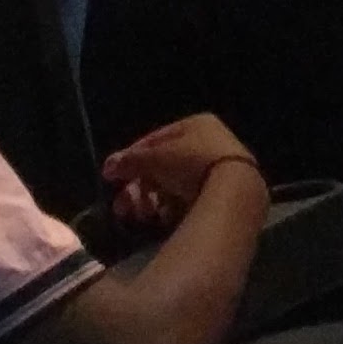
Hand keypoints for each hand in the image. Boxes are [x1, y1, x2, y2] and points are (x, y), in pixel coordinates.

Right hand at [101, 113, 258, 231]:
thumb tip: (108, 166)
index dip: (131, 157)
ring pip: (173, 185)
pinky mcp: (221, 193)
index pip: (154, 139)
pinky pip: (188, 199)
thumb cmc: (191, 164)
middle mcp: (208, 142)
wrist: (234, 191)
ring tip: (141, 215)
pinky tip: (162, 218)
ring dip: (151, 201)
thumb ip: (130, 161)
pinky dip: (172, 208)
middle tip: (121, 207)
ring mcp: (216, 168)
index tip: (112, 177)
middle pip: (162, 166)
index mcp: (196, 125)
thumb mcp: (155, 158)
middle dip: (138, 188)